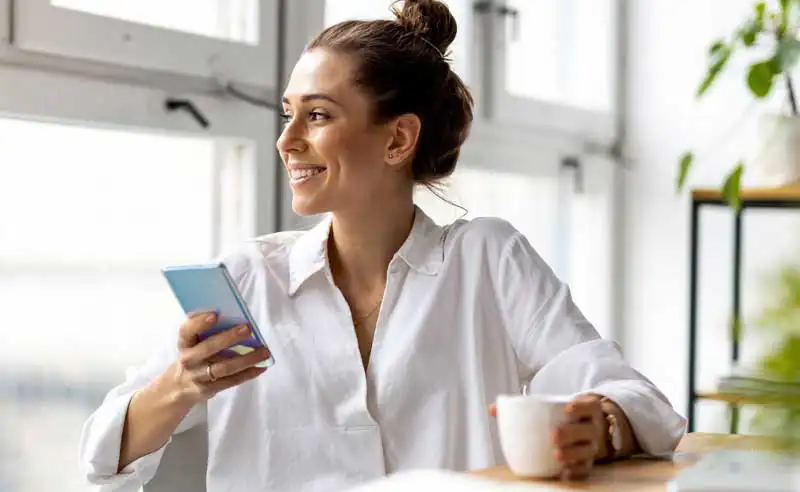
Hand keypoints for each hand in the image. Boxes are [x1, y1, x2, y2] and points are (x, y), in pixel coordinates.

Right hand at [166, 311, 270, 404]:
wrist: (177, 388)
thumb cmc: (192, 357)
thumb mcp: (191, 344)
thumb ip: (204, 331)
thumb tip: (231, 315)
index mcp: (184, 343)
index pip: (187, 331)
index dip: (199, 323)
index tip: (215, 314)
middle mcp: (188, 360)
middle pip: (209, 348)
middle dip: (229, 338)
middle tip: (247, 328)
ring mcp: (198, 376)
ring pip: (224, 367)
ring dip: (247, 358)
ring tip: (264, 351)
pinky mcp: (207, 390)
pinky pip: (231, 381)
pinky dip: (248, 374)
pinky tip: (261, 367)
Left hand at [488, 394, 607, 480]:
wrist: (585, 429)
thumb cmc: (562, 417)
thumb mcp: (552, 407)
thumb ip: (523, 406)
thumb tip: (493, 408)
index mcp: (586, 411)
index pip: (588, 406)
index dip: (580, 407)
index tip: (566, 409)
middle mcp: (593, 428)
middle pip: (587, 430)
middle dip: (571, 433)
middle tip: (553, 436)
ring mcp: (591, 447)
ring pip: (587, 451)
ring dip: (573, 454)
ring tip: (556, 455)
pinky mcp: (588, 463)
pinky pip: (585, 469)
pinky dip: (575, 471)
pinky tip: (563, 473)